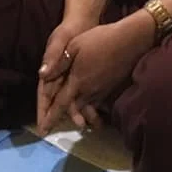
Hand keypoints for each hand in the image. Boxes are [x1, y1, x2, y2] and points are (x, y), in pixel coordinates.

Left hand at [37, 13, 154, 134]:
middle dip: (62, 119)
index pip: (60, 104)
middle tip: (51, 128)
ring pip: (86, 109)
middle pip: (73, 110)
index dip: (50, 118)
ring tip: (75, 124)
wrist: (130, 41)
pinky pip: (97, 104)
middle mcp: (88, 91)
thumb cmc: (100, 40)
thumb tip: (41, 75)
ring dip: (78, 116)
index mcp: (77, 81)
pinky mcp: (110, 89)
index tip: (42, 131)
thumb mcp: (74, 46)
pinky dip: (91, 109)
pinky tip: (90, 109)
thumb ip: (59, 63)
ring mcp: (101, 91)